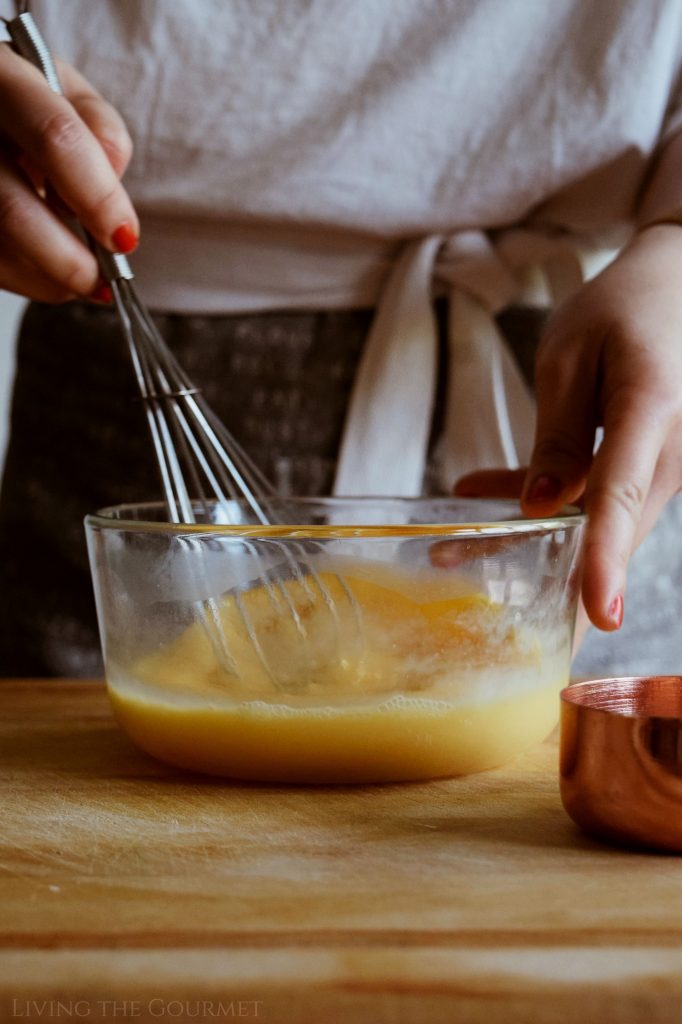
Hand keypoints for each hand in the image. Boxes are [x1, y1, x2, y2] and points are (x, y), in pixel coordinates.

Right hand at [0, 43, 137, 301]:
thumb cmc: (27, 101)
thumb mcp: (68, 93)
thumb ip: (100, 127)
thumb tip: (111, 178)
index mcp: (3, 76)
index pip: (56, 138)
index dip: (98, 198)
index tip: (124, 239)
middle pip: (13, 210)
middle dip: (67, 260)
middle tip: (101, 282)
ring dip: (46, 277)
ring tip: (78, 277)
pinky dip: (24, 277)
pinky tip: (44, 269)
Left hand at [456, 224, 681, 633]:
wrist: (677, 287)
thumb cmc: (625, 307)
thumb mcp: (572, 355)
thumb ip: (559, 435)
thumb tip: (540, 509)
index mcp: (651, 406)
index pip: (620, 494)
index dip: (604, 557)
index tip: (597, 615)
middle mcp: (671, 449)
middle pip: (611, 529)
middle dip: (557, 584)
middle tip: (503, 634)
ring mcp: (666, 465)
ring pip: (600, 523)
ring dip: (535, 543)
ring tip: (451, 558)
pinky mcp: (650, 468)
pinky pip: (601, 501)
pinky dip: (549, 508)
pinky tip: (483, 492)